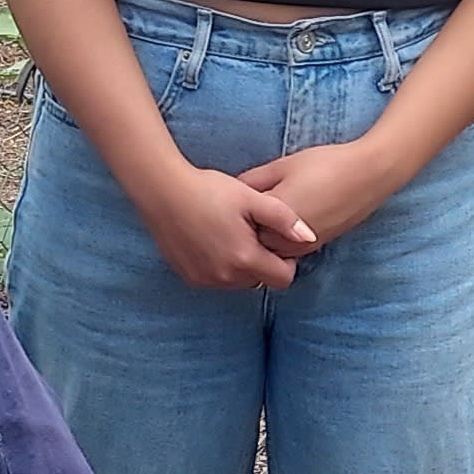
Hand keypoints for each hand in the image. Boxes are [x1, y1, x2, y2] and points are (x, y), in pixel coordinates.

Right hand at [133, 163, 312, 289]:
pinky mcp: (188, 277)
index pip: (283, 279)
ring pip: (238, 282)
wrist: (163, 191)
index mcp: (245, 259)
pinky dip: (221, 266)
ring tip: (231, 233)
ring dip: (241, 265)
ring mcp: (204, 280)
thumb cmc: (209, 190)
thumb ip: (284, 219)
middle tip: (252, 231)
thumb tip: (310, 237)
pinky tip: (213, 239)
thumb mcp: (252, 198)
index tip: (275, 239)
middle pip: (260, 281)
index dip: (286, 261)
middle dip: (262, 261)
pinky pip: (216, 279)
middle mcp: (225, 277)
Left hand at [238, 139, 409, 256]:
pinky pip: (289, 250)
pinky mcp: (317, 246)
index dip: (232, 215)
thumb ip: (252, 181)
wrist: (369, 174)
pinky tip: (286, 216)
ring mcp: (304, 247)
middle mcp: (287, 241)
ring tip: (262, 213)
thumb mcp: (281, 166)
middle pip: (254, 245)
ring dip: (264, 237)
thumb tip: (231, 192)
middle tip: (240, 209)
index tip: (228, 201)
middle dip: (245, 230)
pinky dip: (281, 238)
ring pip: (272, 251)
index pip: (239, 228)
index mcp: (274, 219)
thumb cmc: (324, 165)